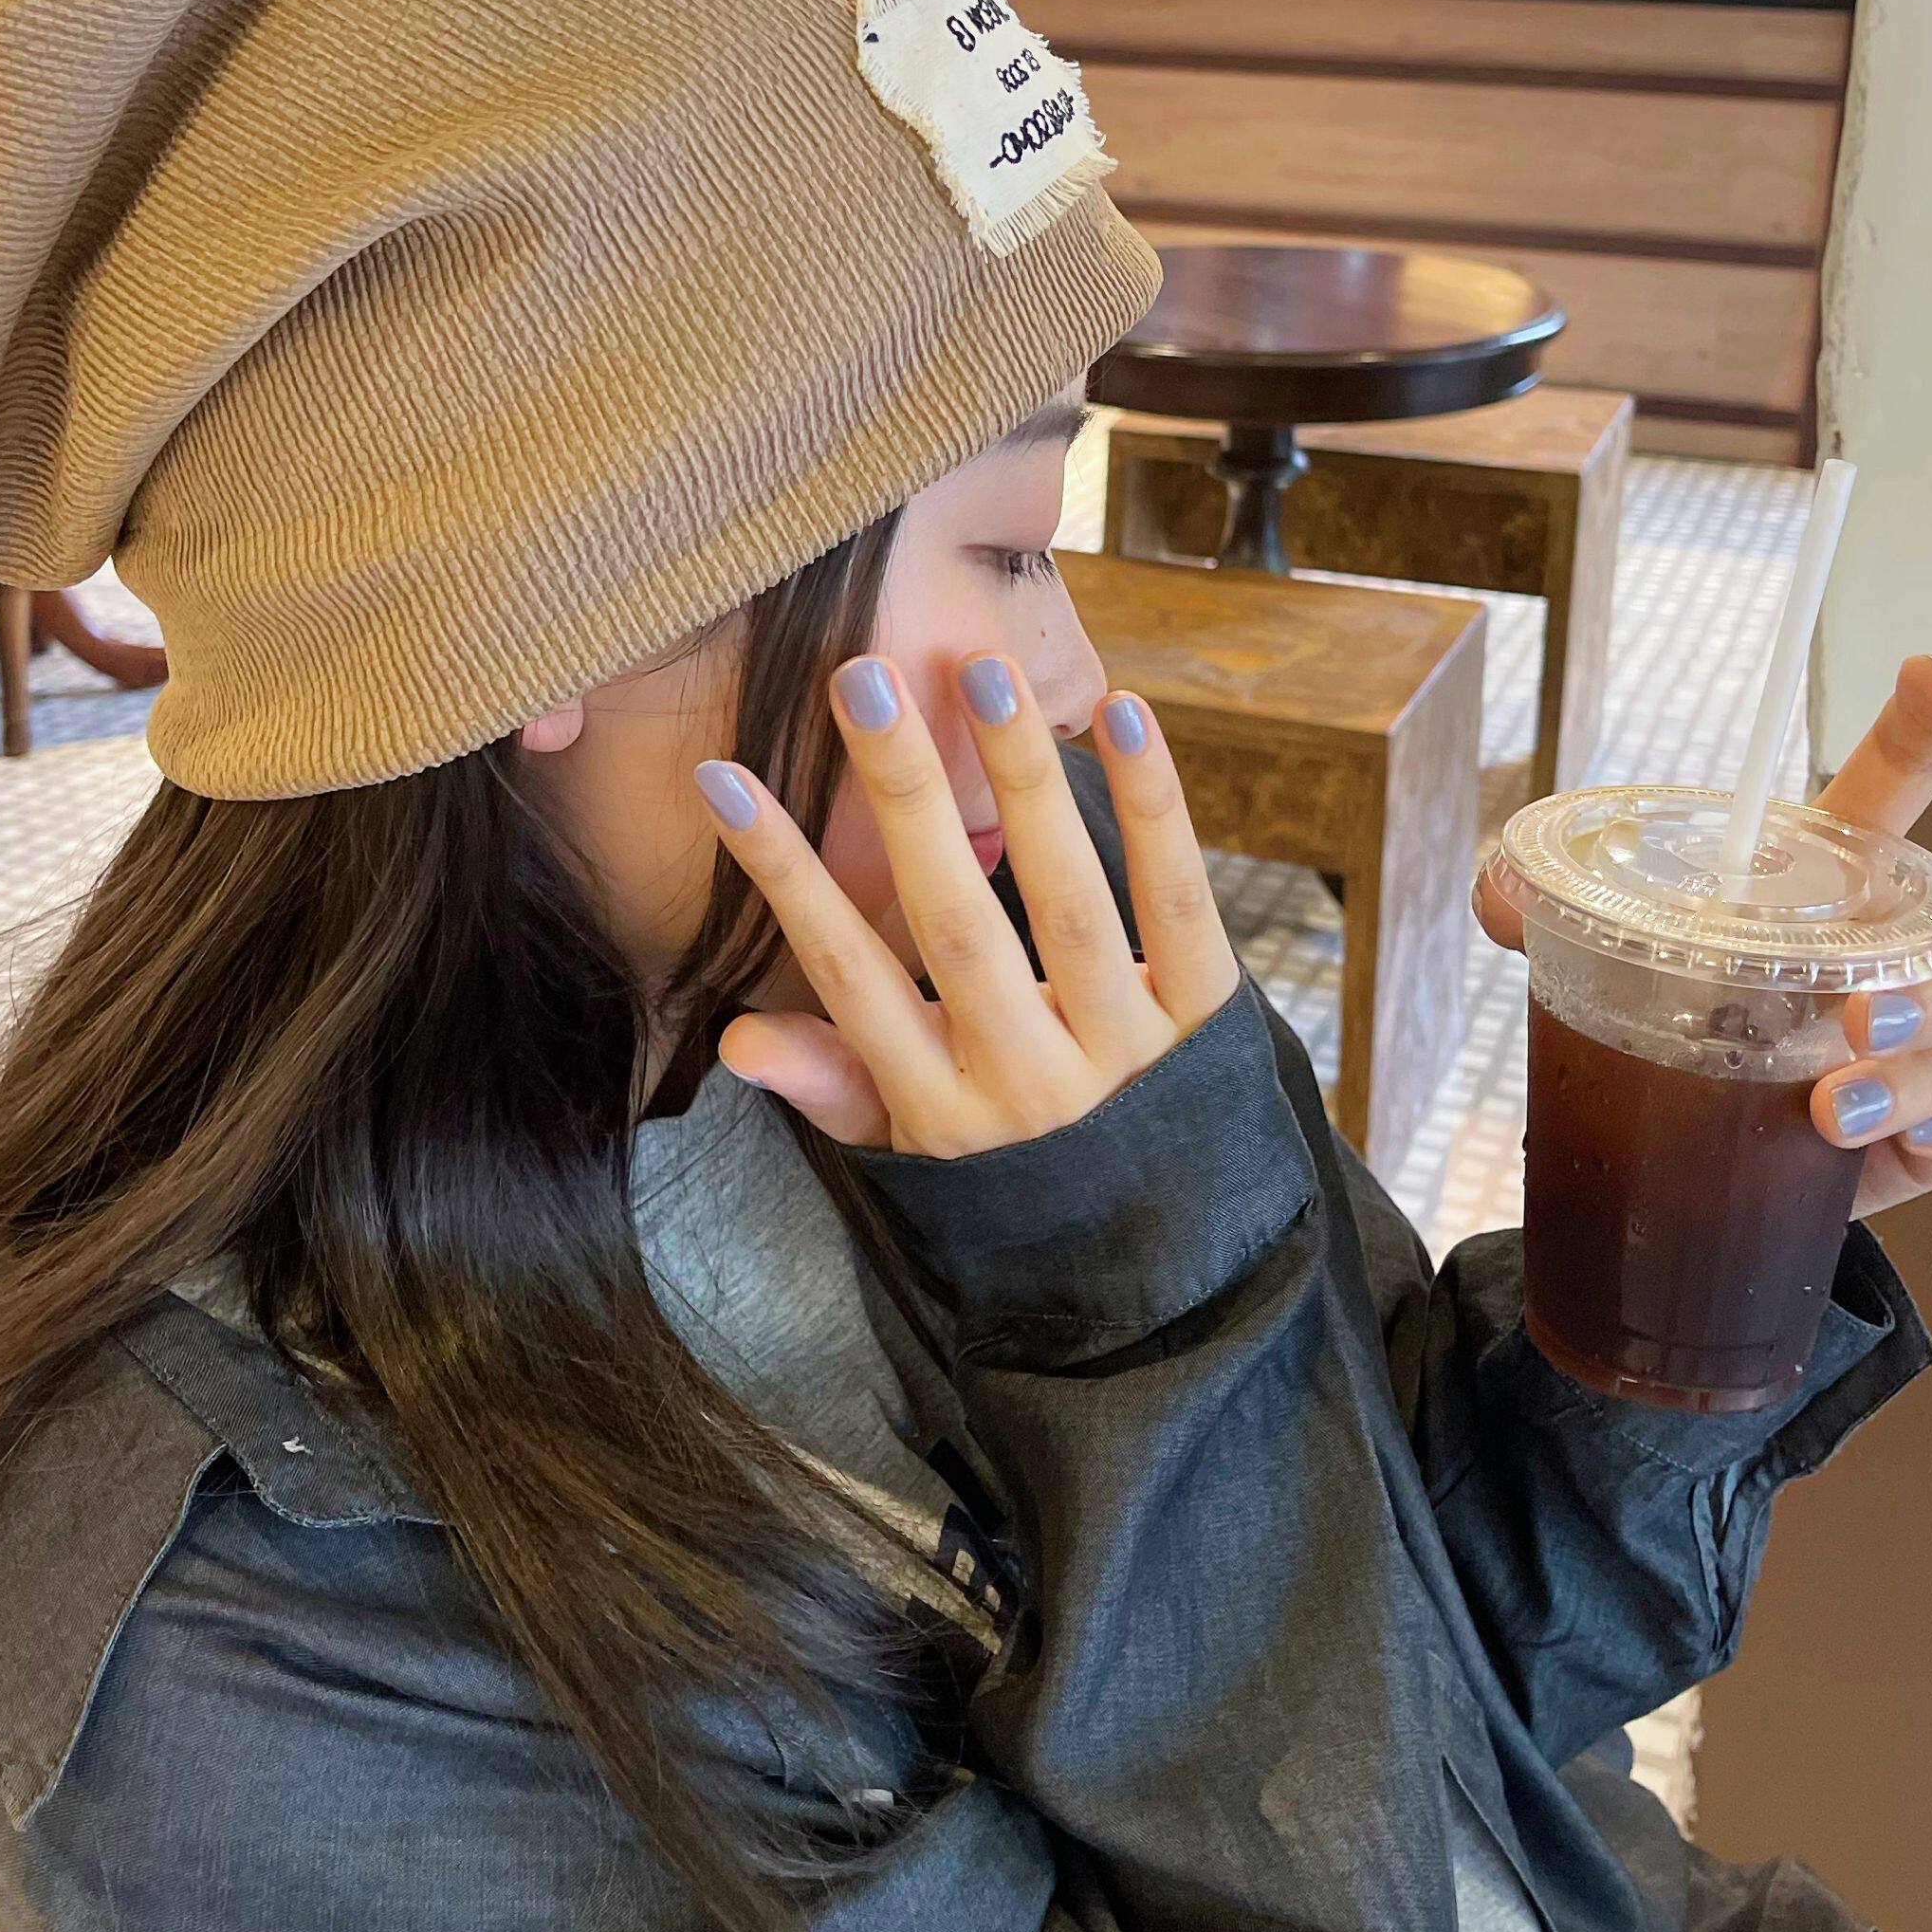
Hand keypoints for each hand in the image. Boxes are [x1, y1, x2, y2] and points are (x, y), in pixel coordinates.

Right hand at [694, 654, 1241, 1155]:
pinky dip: (1155, 806)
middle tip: (862, 678)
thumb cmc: (1021, 1171)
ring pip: (1069, 902)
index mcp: (943, 1109)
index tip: (722, 777)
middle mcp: (1031, 1083)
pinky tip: (1123, 712)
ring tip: (982, 673)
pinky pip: (1180, 903)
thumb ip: (831, 1087)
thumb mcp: (916, 1149)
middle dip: (905, 796)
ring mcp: (1126, 1053)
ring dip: (1023, 780)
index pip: (850, 977)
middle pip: (956, 926)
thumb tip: (736, 1035)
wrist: (1177, 1258)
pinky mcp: (1209, 1021)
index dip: (784, 877)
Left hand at [1473, 655, 1931, 1217]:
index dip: (1920, 729)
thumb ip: (1543, 918)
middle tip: (1850, 1028)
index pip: (1888, 793)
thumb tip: (1498, 891)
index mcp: (1826, 893)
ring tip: (1838, 1109)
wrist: (1700, 1158)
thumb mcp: (1606, 964)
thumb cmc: (1681, 1031)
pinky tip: (1927, 1139)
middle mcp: (1900, 959)